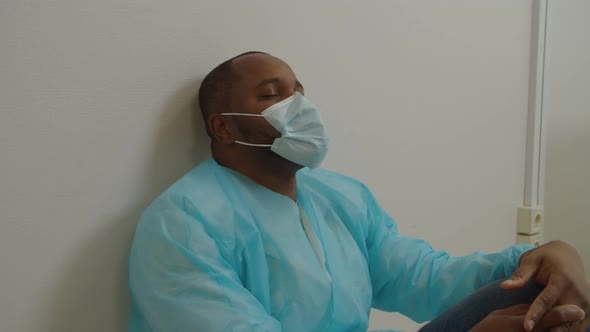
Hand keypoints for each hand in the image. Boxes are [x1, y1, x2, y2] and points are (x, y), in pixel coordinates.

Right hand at [469, 304, 584, 331]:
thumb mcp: (501, 315)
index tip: (578, 310)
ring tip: (570, 325)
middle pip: (555, 329)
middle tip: (580, 315)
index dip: (566, 313)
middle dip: (567, 323)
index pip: (550, 317)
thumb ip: (519, 311)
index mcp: (523, 324)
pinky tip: (555, 329)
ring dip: (560, 330)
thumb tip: (534, 307)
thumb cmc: (488, 329)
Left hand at [501, 241, 589, 330]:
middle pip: (564, 317)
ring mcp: (585, 303)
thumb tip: (505, 286)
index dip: (536, 314)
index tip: (526, 327)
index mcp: (562, 279)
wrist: (568, 256)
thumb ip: (520, 275)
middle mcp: (578, 293)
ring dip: (558, 331)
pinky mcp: (587, 310)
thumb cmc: (546, 258)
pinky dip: (565, 331)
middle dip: (550, 328)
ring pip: (573, 325)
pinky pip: (577, 326)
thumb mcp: (531, 261)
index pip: (547, 300)